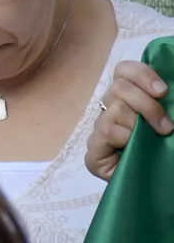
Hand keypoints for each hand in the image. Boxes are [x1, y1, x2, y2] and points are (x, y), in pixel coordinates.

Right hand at [86, 60, 171, 180]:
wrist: (163, 188)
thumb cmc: (168, 154)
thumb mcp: (169, 123)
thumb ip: (165, 103)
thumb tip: (167, 87)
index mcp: (129, 99)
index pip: (123, 71)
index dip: (141, 74)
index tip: (163, 91)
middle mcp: (111, 110)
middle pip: (118, 87)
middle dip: (147, 105)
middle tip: (167, 127)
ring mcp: (100, 131)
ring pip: (114, 109)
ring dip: (139, 125)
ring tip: (154, 141)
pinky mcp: (94, 153)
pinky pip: (106, 132)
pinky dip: (125, 137)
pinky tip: (133, 149)